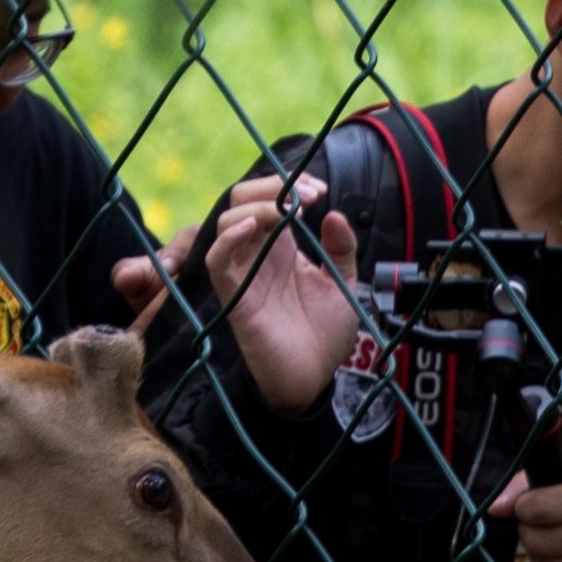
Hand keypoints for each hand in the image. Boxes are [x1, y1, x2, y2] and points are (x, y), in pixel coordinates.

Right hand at [115, 172, 361, 414]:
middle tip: (308, 196)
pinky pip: (216, 259)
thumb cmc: (325, 336)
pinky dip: (230, 237)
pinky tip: (256, 227)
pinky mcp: (233, 295)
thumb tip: (334, 214)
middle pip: (241, 200)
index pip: (268, 198)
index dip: (289, 183)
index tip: (320, 190)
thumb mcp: (344, 283)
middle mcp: (258, 254)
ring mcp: (243, 272)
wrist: (314, 378)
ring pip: (228, 221)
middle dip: (271, 186)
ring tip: (290, 212)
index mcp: (282, 247)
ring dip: (258, 206)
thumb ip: (341, 248)